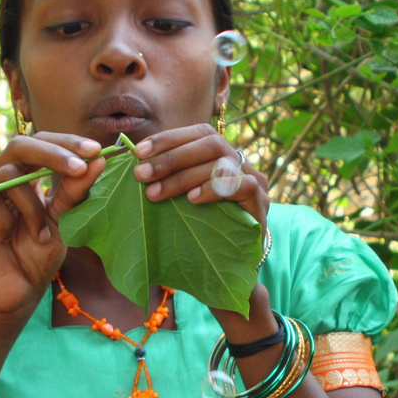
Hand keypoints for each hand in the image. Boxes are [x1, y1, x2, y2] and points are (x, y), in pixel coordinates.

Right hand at [0, 133, 105, 320]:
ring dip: (33, 206)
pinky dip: (8, 222)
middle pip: (20, 145)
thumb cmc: (39, 255)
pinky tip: (8, 240)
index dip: (66, 142)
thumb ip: (75, 191)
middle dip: (54, 154)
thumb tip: (99, 160)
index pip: (40, 143)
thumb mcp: (63, 220)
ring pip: (9, 175)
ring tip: (42, 235)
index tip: (96, 150)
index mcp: (22, 176)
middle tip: (81, 166)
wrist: (18, 293)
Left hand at [131, 123, 269, 231]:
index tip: (139, 152)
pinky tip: (192, 200)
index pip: (200, 133)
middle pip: (211, 143)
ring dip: (183, 176)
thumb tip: (136, 163)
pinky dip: (213, 189)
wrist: (232, 264)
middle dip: (171, 158)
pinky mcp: (261, 203)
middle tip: (142, 174)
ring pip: (222, 163)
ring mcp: (255, 181)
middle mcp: (241, 164)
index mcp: (223, 156)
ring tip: (155, 193)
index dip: (170, 138)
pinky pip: (242, 185)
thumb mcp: (184, 197)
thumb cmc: (204, 229)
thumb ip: (169, 178)